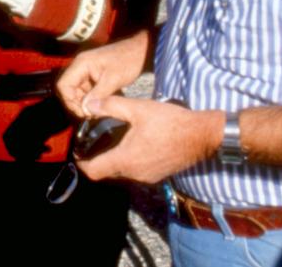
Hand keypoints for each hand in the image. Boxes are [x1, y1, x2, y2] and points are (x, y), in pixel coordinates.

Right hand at [56, 30, 149, 116]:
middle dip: (76, 104)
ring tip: (96, 111)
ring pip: (75, 91)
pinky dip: (90, 99)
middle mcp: (80, 66)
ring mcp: (86, 70)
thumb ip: (98, 95)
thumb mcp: (113, 79)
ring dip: (83, 102)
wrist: (141, 50)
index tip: (84, 112)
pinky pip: (85, 90)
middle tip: (90, 115)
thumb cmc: (128, 61)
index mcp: (81, 63)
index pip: (63, 85)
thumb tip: (85, 110)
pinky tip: (99, 105)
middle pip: (67, 89)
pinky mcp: (92, 75)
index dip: (69, 101)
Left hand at [75, 96, 222, 183]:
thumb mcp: (138, 109)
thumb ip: (111, 106)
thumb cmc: (171, 122)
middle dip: (97, 159)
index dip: (81, 163)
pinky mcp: (157, 175)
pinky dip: (129, 161)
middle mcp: (134, 173)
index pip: (93, 171)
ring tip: (112, 140)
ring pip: (121, 173)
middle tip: (93, 142)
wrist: (203, 135)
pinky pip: (135, 172)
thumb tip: (89, 105)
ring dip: (114, 160)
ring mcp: (147, 177)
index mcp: (125, 159)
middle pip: (106, 172)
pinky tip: (133, 144)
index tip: (78, 152)